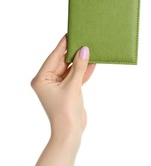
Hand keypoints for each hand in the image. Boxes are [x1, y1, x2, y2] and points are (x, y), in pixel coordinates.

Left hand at [31, 33, 95, 147]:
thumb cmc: (66, 111)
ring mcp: (58, 85)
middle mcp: (48, 80)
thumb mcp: (73, 86)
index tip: (70, 33)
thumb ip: (79, 67)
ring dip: (81, 61)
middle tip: (84, 39)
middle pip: (63, 62)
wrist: (71, 132)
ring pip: (71, 69)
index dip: (63, 45)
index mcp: (42, 78)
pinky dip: (84, 71)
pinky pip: (76, 76)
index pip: (54, 57)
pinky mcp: (68, 89)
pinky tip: (93, 62)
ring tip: (90, 48)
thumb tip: (84, 50)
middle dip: (74, 52)